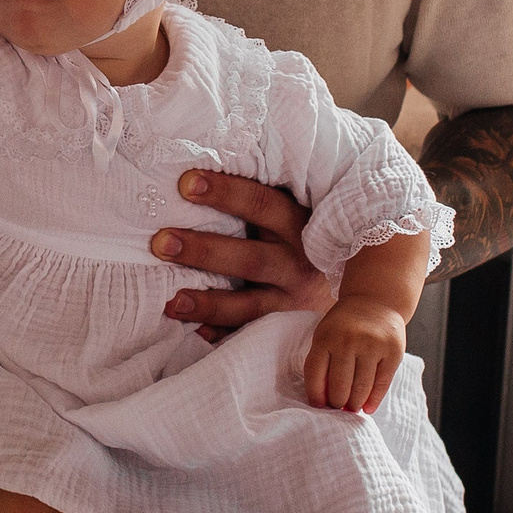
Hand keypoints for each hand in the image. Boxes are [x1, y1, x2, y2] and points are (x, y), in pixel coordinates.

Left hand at [154, 170, 329, 339]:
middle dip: (204, 251)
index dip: (225, 193)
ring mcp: (292, 300)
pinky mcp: (285, 327)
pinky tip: (195, 332)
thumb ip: (261, 200)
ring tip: (171, 302)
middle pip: (250, 258)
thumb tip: (195, 177)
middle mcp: (297, 263)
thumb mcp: (294, 214)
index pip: (261, 204)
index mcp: (298, 225)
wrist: (351, 288)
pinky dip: (223, 335)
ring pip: (249, 304)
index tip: (186, 183)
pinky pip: (251, 333)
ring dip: (208, 303)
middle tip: (161, 242)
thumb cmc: (303, 238)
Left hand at [304, 297, 405, 412]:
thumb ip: (321, 363)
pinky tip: (368, 408)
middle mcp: (348, 340)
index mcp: (326, 337)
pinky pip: (382, 384)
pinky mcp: (393, 351)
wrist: (376, 300)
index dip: (316, 396)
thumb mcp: (326, 335)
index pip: (315, 375)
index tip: (319, 406)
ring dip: (355, 404)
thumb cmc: (345, 325)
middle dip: (337, 403)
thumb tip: (323, 401)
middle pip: (340, 386)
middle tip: (338, 408)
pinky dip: (374, 400)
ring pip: (361, 388)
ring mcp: (372, 345)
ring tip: (351, 408)